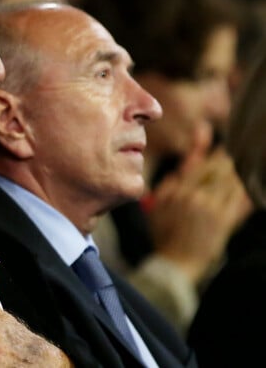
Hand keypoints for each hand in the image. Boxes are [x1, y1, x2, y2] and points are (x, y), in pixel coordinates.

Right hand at [149, 136, 251, 283]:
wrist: (176, 261)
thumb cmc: (164, 234)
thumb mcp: (158, 206)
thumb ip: (169, 184)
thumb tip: (182, 168)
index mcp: (177, 190)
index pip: (198, 166)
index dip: (211, 155)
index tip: (220, 147)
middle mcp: (194, 196)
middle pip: (216, 171)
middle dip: (227, 160)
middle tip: (237, 151)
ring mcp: (210, 208)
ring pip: (229, 183)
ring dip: (238, 172)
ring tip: (246, 164)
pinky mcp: (223, 221)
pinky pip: (238, 201)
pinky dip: (246, 192)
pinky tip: (251, 187)